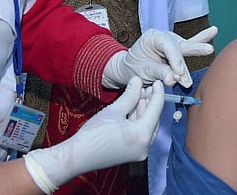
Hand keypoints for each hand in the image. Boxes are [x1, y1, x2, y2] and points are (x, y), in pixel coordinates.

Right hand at [22, 77, 163, 192]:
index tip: (157, 82)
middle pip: (153, 119)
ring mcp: (139, 152)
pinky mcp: (133, 154)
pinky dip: (138, 121)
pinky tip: (132, 109)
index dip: (158, 93)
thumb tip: (138, 81)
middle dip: (149, 102)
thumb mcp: (114, 110)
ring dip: (143, 111)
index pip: (156, 109)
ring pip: (147, 126)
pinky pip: (140, 134)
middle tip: (145, 87)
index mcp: (142, 135)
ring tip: (138, 95)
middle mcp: (145, 146)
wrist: (79, 156)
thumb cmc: (94, 134)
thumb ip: (130, 95)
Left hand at [102, 26, 217, 88]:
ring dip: (186, 68)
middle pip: (178, 48)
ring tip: (189, 77)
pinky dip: (202, 39)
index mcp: (153, 37)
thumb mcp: (143, 70)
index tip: (178, 74)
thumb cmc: (134, 67)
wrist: (130, 68)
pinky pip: (191, 44)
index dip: (174, 60)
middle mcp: (165, 36)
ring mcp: (173, 42)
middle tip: (193, 64)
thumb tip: (174, 78)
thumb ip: (159, 72)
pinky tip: (214, 31)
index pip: (167, 46)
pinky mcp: (179, 49)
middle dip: (183, 62)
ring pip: (185, 52)